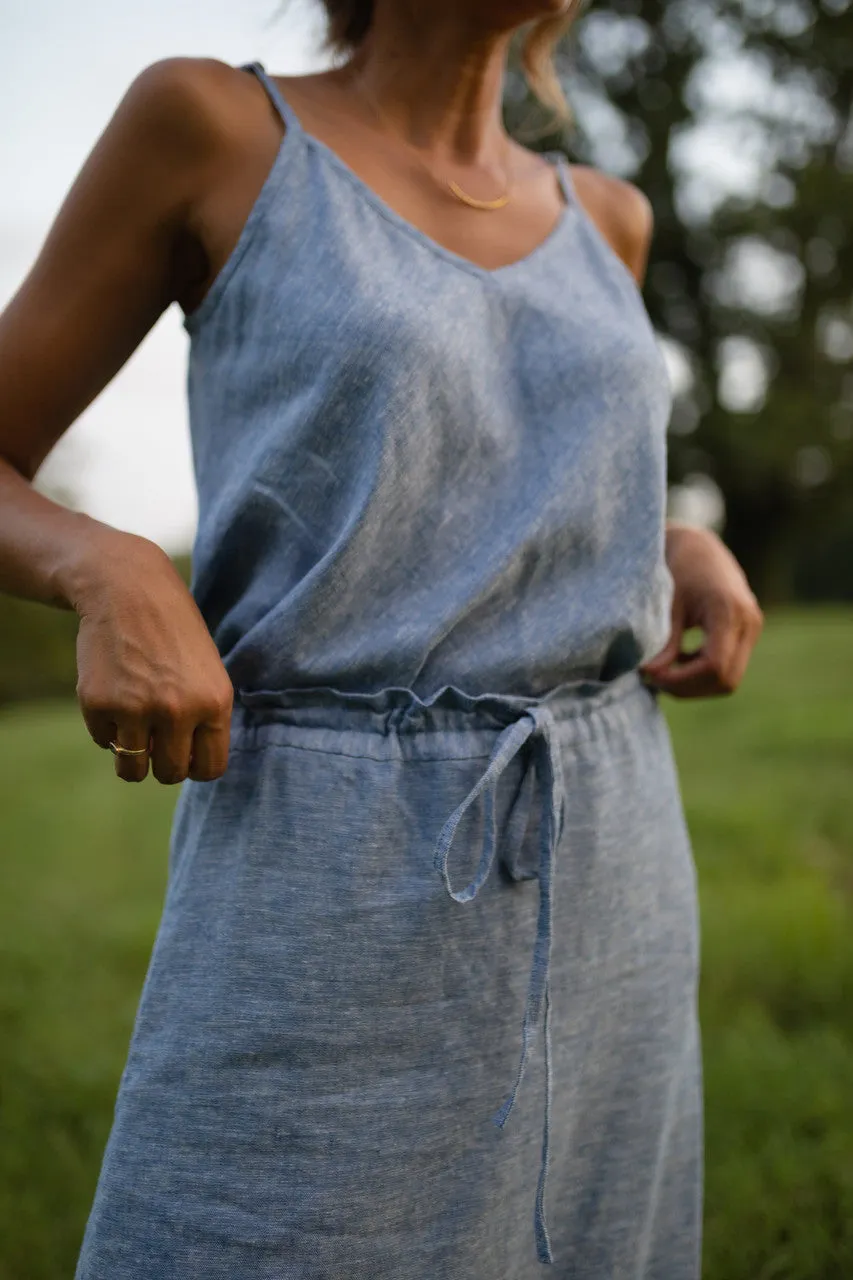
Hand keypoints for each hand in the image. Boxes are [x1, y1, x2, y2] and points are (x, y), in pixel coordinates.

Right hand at [74, 533, 233, 782]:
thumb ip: (206, 717)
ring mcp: (136, 709)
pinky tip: (114, 692)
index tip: (185, 752)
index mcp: (215, 702)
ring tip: (133, 726)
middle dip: (162, 762)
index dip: (195, 765)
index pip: (210, 769)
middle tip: (156, 737)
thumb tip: (192, 767)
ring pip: (132, 771)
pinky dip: (107, 727)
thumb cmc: (173, 631)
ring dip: (132, 755)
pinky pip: (103, 742)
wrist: (126, 588)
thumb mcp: (207, 671)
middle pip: (170, 774)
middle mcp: (178, 710)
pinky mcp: (98, 704)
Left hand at [640, 521, 763, 698]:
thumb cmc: (679, 567)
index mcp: (728, 610)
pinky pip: (729, 667)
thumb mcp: (667, 602)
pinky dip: (703, 673)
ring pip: (729, 679)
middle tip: (654, 679)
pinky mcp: (747, 632)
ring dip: (695, 683)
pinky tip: (679, 659)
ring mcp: (752, 628)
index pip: (714, 666)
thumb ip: (664, 640)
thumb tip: (651, 675)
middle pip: (726, 680)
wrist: (699, 546)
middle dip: (688, 688)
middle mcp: (748, 621)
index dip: (682, 680)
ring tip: (663, 669)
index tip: (651, 674)